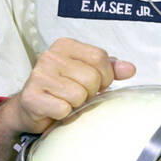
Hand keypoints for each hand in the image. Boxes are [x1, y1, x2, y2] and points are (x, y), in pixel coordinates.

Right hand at [0, 38, 134, 160]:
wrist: (30, 108)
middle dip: (90, 92)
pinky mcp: (31, 96)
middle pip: (91, 77)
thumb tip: (130, 69)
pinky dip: (64, 114)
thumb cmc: (62, 89)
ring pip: (78, 95)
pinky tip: (55, 109)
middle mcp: (49, 56)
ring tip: (65, 101)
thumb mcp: (87, 73)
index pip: (99, 57)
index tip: (97, 84)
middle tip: (77, 95)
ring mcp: (38, 75)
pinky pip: (63, 109)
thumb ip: (110, 69)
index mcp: (65, 46)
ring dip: (76, 104)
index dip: (104, 76)